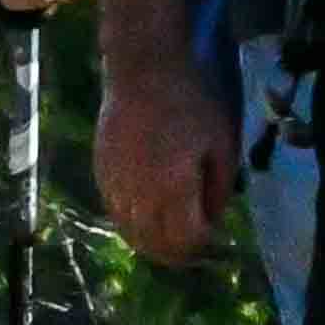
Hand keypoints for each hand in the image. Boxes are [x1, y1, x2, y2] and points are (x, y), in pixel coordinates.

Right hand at [94, 65, 239, 268]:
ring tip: (167, 243)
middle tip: (192, 251)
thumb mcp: (222, 144)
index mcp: (175, 188)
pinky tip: (142, 220)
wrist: (144, 70)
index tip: (213, 244)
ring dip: (150, 244)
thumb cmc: (191, 104)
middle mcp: (141, 193)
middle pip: (155, 243)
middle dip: (176, 254)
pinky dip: (129, 223)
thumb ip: (220, 189)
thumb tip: (213, 220)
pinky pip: (113, 210)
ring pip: (130, 231)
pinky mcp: (102, 170)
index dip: (202, 248)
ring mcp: (117, 183)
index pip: (186, 239)